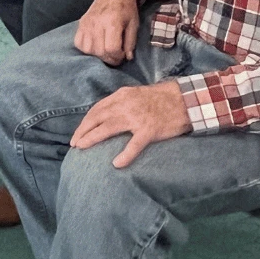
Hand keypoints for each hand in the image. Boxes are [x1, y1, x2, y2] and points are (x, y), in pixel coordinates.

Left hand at [70, 81, 190, 167]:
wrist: (185, 99)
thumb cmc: (161, 98)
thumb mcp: (136, 94)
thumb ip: (121, 103)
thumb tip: (105, 116)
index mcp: (121, 96)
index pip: (97, 109)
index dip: (85, 122)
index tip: (78, 133)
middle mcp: (125, 104)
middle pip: (97, 118)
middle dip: (83, 131)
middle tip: (74, 144)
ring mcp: (137, 117)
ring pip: (108, 128)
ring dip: (92, 138)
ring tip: (82, 148)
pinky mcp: (149, 130)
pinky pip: (134, 145)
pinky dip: (124, 155)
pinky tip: (116, 164)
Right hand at [74, 0, 139, 65]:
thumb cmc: (126, 7)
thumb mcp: (134, 24)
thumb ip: (130, 42)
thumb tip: (127, 58)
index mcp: (112, 22)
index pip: (111, 49)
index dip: (118, 57)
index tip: (123, 54)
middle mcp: (96, 23)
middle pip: (99, 51)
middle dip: (109, 58)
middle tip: (116, 55)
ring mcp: (86, 23)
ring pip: (87, 49)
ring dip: (97, 55)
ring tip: (106, 50)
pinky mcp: (81, 23)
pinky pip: (78, 42)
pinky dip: (86, 48)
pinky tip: (95, 45)